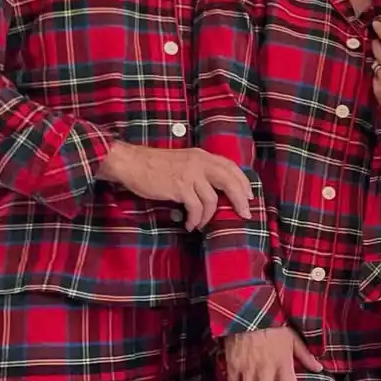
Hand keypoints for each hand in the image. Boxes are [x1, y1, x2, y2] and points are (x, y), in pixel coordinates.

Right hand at [99, 141, 252, 230]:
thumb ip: (199, 170)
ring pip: (212, 200)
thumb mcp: (183, 161)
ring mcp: (190, 175)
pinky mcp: (180, 188)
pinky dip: (195, 219)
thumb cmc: (154, 165)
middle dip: (240, 199)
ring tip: (200, 224)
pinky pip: (196, 208)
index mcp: (201, 156)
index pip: (230, 166)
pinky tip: (189, 224)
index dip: (242, 182)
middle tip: (244, 214)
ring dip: (208, 216)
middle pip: (229, 181)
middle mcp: (199, 163)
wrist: (131, 163)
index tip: (249, 196)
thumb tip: (215, 190)